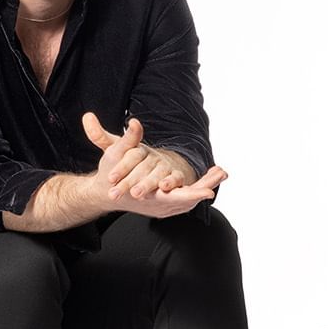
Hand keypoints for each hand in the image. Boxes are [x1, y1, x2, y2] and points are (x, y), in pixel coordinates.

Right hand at [81, 113, 226, 217]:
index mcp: (148, 197)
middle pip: (188, 199)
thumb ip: (127, 140)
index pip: (176, 198)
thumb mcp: (116, 155)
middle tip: (222, 173)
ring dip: (205, 184)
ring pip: (189, 198)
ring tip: (221, 171)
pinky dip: (199, 186)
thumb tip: (135, 122)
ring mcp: (162, 206)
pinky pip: (186, 195)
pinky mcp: (165, 203)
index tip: (209, 192)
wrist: (106, 192)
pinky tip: (211, 174)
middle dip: (205, 185)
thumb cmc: (109, 174)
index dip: (193, 195)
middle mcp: (157, 205)